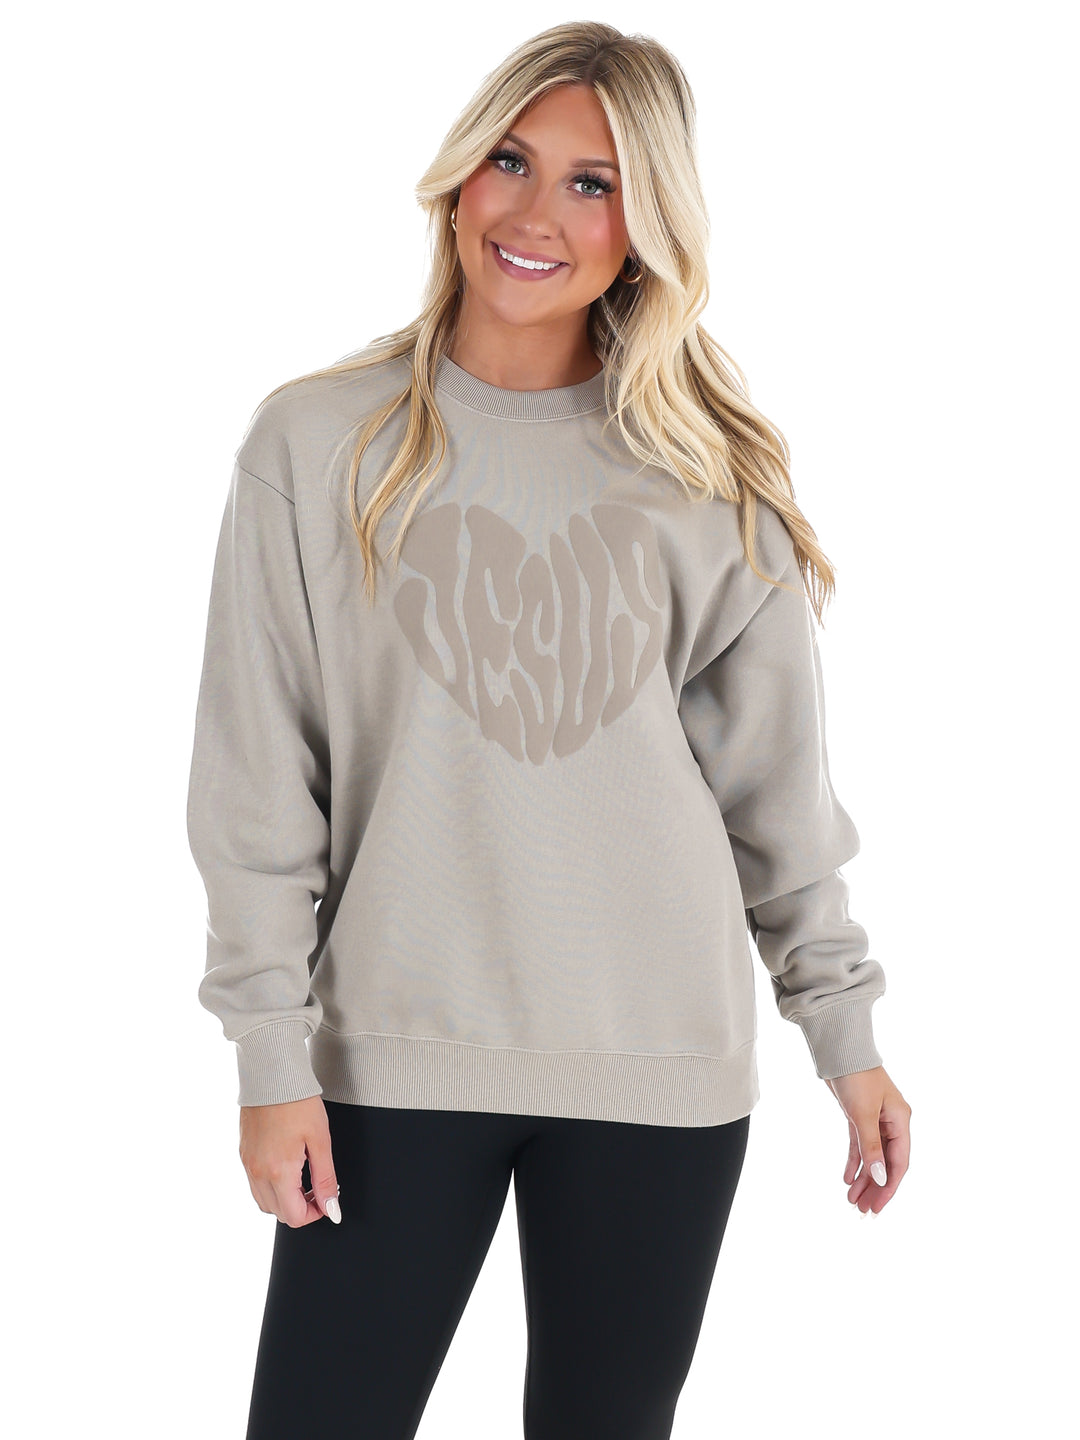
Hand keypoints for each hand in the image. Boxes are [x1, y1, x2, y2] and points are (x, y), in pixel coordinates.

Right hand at [239, 1095, 341, 1226]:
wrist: (273, 1074)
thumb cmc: (298, 1102)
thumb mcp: (321, 1140)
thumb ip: (326, 1179)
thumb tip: (331, 1208)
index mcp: (278, 1172)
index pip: (294, 1216)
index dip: (315, 1214)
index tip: (328, 1200)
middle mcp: (258, 1173)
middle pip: (279, 1213)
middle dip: (301, 1208)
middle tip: (319, 1187)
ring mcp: (248, 1164)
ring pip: (265, 1202)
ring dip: (285, 1200)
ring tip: (304, 1177)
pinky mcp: (243, 1154)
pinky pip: (255, 1185)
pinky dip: (272, 1187)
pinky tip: (288, 1167)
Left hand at [823, 1065, 910, 1213]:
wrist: (838, 1050)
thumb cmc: (855, 1077)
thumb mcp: (863, 1115)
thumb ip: (872, 1147)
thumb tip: (881, 1178)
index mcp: (901, 1121)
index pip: (899, 1163)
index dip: (889, 1187)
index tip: (878, 1206)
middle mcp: (892, 1122)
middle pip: (886, 1162)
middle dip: (875, 1187)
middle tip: (862, 1210)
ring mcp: (876, 1120)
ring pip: (872, 1156)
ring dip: (864, 1178)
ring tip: (852, 1200)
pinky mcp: (859, 1116)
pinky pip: (860, 1145)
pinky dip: (855, 1161)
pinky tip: (847, 1178)